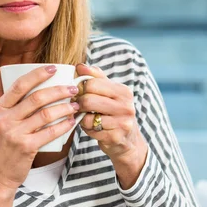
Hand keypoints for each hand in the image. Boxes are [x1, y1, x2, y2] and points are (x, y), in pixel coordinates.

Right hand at [0, 66, 79, 192]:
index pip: (19, 85)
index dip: (37, 74)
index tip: (53, 68)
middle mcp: (5, 119)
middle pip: (36, 98)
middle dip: (58, 90)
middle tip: (73, 87)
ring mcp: (15, 134)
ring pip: (45, 114)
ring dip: (64, 107)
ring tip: (75, 104)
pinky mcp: (26, 147)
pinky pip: (49, 133)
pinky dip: (63, 126)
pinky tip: (72, 121)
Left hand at [75, 63, 147, 186]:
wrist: (128, 141)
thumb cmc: (114, 113)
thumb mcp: (109, 93)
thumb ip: (95, 77)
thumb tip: (80, 65)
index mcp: (123, 91)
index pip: (91, 83)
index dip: (80, 88)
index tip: (79, 93)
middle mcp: (126, 106)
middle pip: (88, 100)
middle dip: (79, 104)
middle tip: (78, 107)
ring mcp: (122, 123)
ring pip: (87, 117)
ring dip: (82, 118)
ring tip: (87, 117)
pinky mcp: (115, 137)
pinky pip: (90, 130)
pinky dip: (87, 129)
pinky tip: (93, 128)